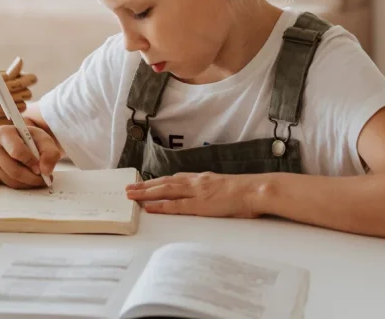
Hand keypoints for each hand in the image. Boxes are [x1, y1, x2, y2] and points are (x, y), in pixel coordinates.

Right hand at [0, 125, 60, 188]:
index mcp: (4, 133)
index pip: (17, 152)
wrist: (21, 142)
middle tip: (45, 179)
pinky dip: (22, 185)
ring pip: (11, 180)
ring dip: (29, 183)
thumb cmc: (30, 139)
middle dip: (32, 178)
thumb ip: (50, 152)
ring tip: (39, 178)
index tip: (41, 169)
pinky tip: (29, 178)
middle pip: (13, 170)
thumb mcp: (44, 139)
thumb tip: (45, 171)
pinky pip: (8, 185)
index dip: (31, 162)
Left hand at [125, 172, 262, 217]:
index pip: (175, 179)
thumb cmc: (247, 192)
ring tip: (131, 195)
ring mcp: (196, 192)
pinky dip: (160, 206)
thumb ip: (214, 189)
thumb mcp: (226, 186)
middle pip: (164, 182)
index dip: (158, 181)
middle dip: (145, 185)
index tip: (145, 183)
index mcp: (202, 178)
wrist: (256, 190)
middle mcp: (196, 182)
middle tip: (128, 188)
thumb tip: (211, 195)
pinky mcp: (199, 204)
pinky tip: (148, 207)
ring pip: (165, 191)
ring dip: (146, 193)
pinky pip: (175, 206)